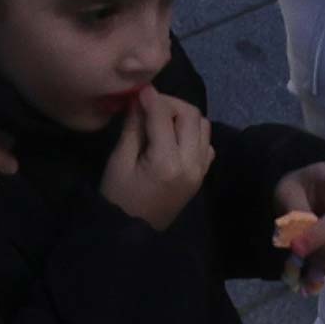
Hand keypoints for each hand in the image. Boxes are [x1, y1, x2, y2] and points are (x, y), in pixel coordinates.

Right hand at [101, 88, 212, 229]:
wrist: (132, 234)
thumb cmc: (119, 198)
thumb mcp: (119, 161)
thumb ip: (132, 128)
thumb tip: (139, 99)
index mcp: (167, 162)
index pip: (164, 115)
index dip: (151, 97)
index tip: (139, 89)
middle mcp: (191, 164)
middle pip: (191, 115)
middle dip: (170, 103)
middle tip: (149, 106)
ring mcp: (200, 171)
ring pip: (203, 126)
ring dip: (184, 117)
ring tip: (161, 121)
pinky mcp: (201, 176)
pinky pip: (206, 144)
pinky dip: (193, 134)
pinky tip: (173, 138)